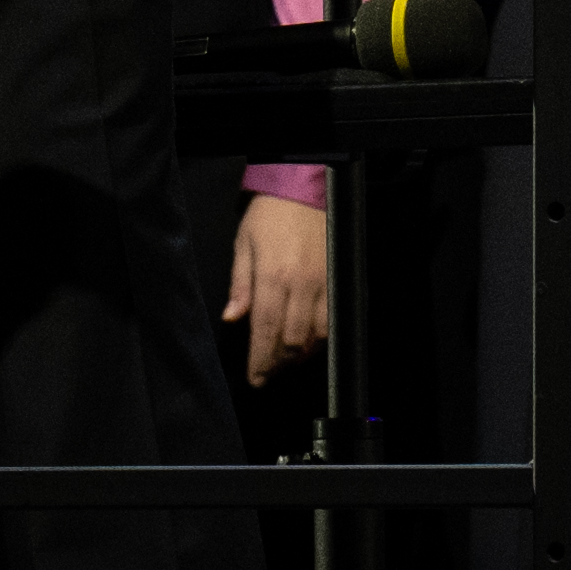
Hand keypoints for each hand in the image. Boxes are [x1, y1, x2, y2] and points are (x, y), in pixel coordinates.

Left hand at [224, 193, 332, 374]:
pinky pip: (334, 321)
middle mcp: (302, 284)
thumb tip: (232, 319)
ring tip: (285, 360)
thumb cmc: (268, 217)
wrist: (303, 191)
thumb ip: (239, 285)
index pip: (266, 330)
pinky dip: (322, 339)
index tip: (255, 379)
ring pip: (317, 335)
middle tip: (267, 372)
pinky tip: (310, 343)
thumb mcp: (243, 245)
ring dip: (301, 355)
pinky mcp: (338, 280)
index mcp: (273, 276)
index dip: (260, 360)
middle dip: (279, 363)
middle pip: (293, 340)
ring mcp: (324, 283)